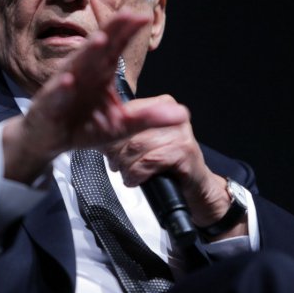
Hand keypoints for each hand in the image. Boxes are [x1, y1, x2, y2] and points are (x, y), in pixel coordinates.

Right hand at [1, 10, 187, 182]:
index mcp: (100, 72)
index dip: (128, 31)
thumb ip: (150, 117)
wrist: (49, 140)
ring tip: (101, 39)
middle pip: (98, 48)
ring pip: (77, 65)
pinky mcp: (49, 105)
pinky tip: (69, 82)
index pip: (116, 46)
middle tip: (127, 14)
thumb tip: (184, 113)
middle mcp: (82, 73)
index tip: (144, 16)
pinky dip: (62, 89)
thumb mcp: (123, 124)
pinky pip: (56, 96)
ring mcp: (64, 86)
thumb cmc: (84, 125)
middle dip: (112, 30)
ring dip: (88, 52)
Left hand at [103, 98, 243, 233]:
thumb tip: (97, 132)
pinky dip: (137, 174)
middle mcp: (172, 115)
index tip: (105, 149)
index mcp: (161, 105)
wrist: (196, 187)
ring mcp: (180, 132)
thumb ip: (123, 133)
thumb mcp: (143, 142)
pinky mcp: (184, 151)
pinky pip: (149, 161)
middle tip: (117, 165)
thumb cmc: (167, 165)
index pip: (126, 114)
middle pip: (129, 132)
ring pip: (136, 147)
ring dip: (126, 166)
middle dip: (117, 153)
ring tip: (128, 174)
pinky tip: (137, 179)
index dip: (111, 134)